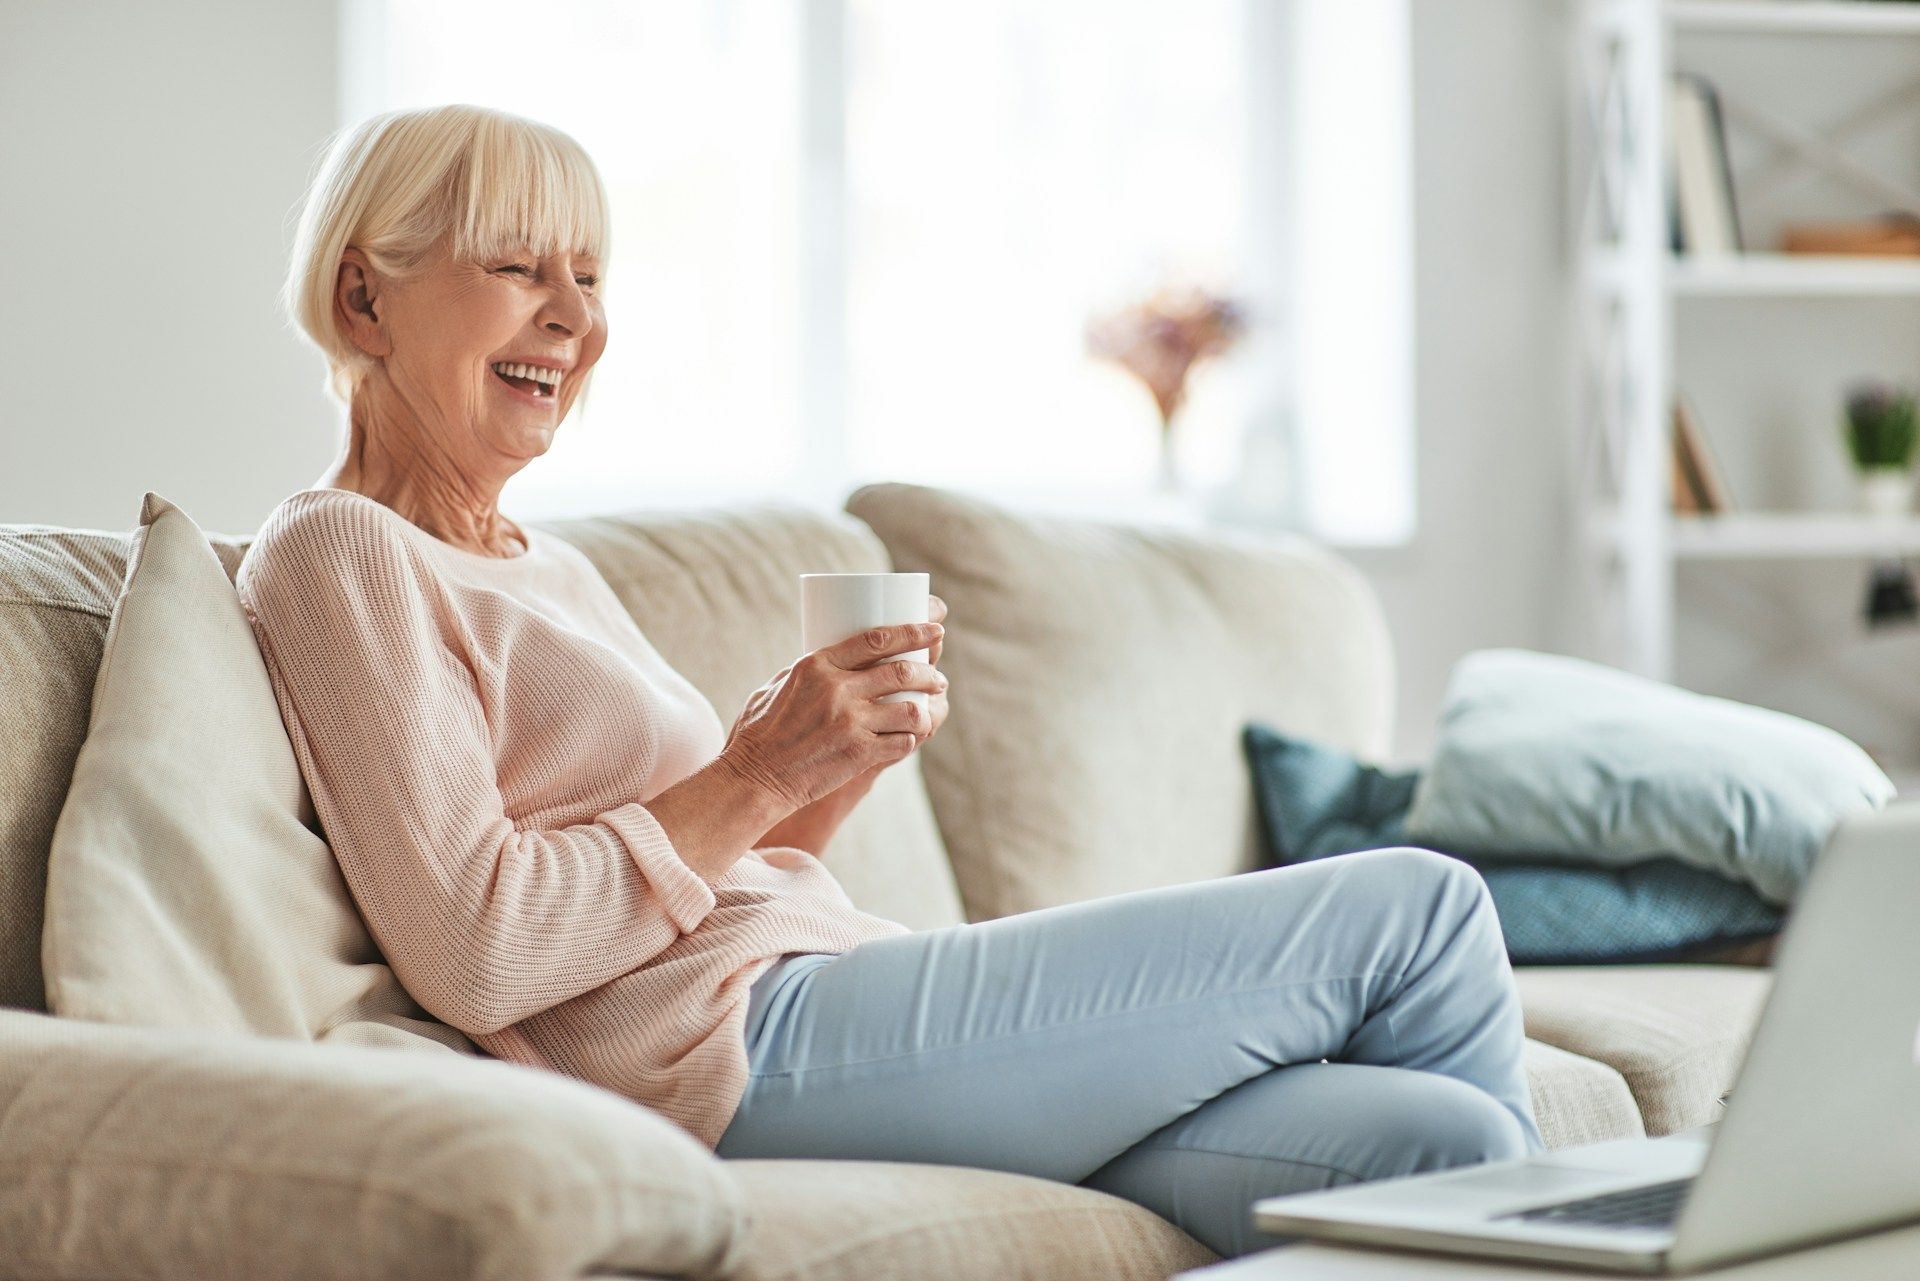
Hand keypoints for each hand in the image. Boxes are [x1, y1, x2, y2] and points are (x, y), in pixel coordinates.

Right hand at [718, 618, 949, 813]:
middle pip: (901, 671)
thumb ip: (808, 671)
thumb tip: (834, 660)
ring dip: (926, 709)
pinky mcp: (859, 752)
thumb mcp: (776, 686)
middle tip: (938, 678)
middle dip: (929, 673)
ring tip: (929, 708)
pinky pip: (902, 741)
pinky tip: (909, 737)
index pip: (877, 639)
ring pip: (909, 708)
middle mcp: (837, 689)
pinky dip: (910, 738)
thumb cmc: (760, 733)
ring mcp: (850, 722)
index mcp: (817, 664)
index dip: (913, 632)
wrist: (754, 778)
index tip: (934, 629)